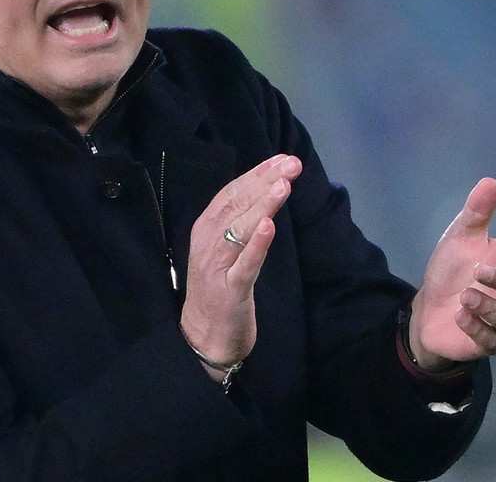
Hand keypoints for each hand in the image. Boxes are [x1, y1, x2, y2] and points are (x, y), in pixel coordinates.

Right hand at [179, 154, 302, 378]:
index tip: (282, 158)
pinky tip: (270, 227)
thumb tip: (263, 192)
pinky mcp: (229, 292)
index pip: (231, 194)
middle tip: (292, 163)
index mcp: (206, 230)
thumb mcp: (225, 251)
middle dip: (265, 181)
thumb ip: (238, 224)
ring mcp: (217, 267)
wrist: (203, 338)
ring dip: (262, 205)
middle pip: (236, 205)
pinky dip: (256, 245)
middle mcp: (207, 243)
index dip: (256, 174)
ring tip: (283, 184)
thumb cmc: (218, 291)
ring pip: (239, 229)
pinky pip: (244, 266)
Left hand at [409, 178, 495, 369]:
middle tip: (477, 271)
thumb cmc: (451, 270)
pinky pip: (493, 341)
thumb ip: (477, 214)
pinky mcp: (488, 342)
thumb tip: (490, 181)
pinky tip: (460, 316)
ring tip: (465, 295)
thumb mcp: (460, 239)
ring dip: (490, 307)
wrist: (428, 306)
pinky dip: (477, 329)